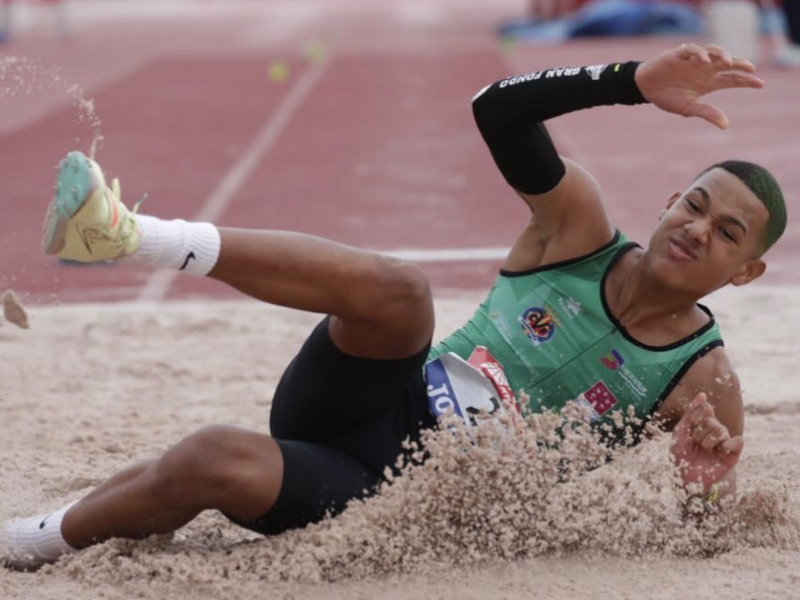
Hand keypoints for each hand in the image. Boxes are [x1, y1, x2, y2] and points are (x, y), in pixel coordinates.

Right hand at [634, 43, 764, 128]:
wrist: (645, 88)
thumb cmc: (667, 98)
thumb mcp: (688, 108)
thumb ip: (707, 113)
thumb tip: (726, 126)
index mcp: (708, 82)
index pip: (732, 79)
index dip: (746, 81)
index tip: (760, 84)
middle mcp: (704, 69)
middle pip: (727, 63)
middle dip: (740, 64)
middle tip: (751, 68)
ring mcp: (693, 61)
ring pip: (714, 52)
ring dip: (722, 55)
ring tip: (727, 62)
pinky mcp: (679, 55)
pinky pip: (692, 50)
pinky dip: (699, 53)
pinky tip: (704, 61)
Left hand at [670, 392, 742, 493]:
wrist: (686, 478)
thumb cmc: (681, 455)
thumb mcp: (681, 432)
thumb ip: (691, 413)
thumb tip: (703, 394)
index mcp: (704, 423)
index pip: (705, 409)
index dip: (695, 418)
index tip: (689, 429)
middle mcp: (716, 430)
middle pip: (712, 421)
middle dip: (699, 433)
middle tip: (695, 444)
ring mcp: (725, 442)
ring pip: (721, 430)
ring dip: (708, 442)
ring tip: (704, 450)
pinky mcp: (733, 454)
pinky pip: (738, 442)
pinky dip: (729, 444)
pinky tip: (721, 450)